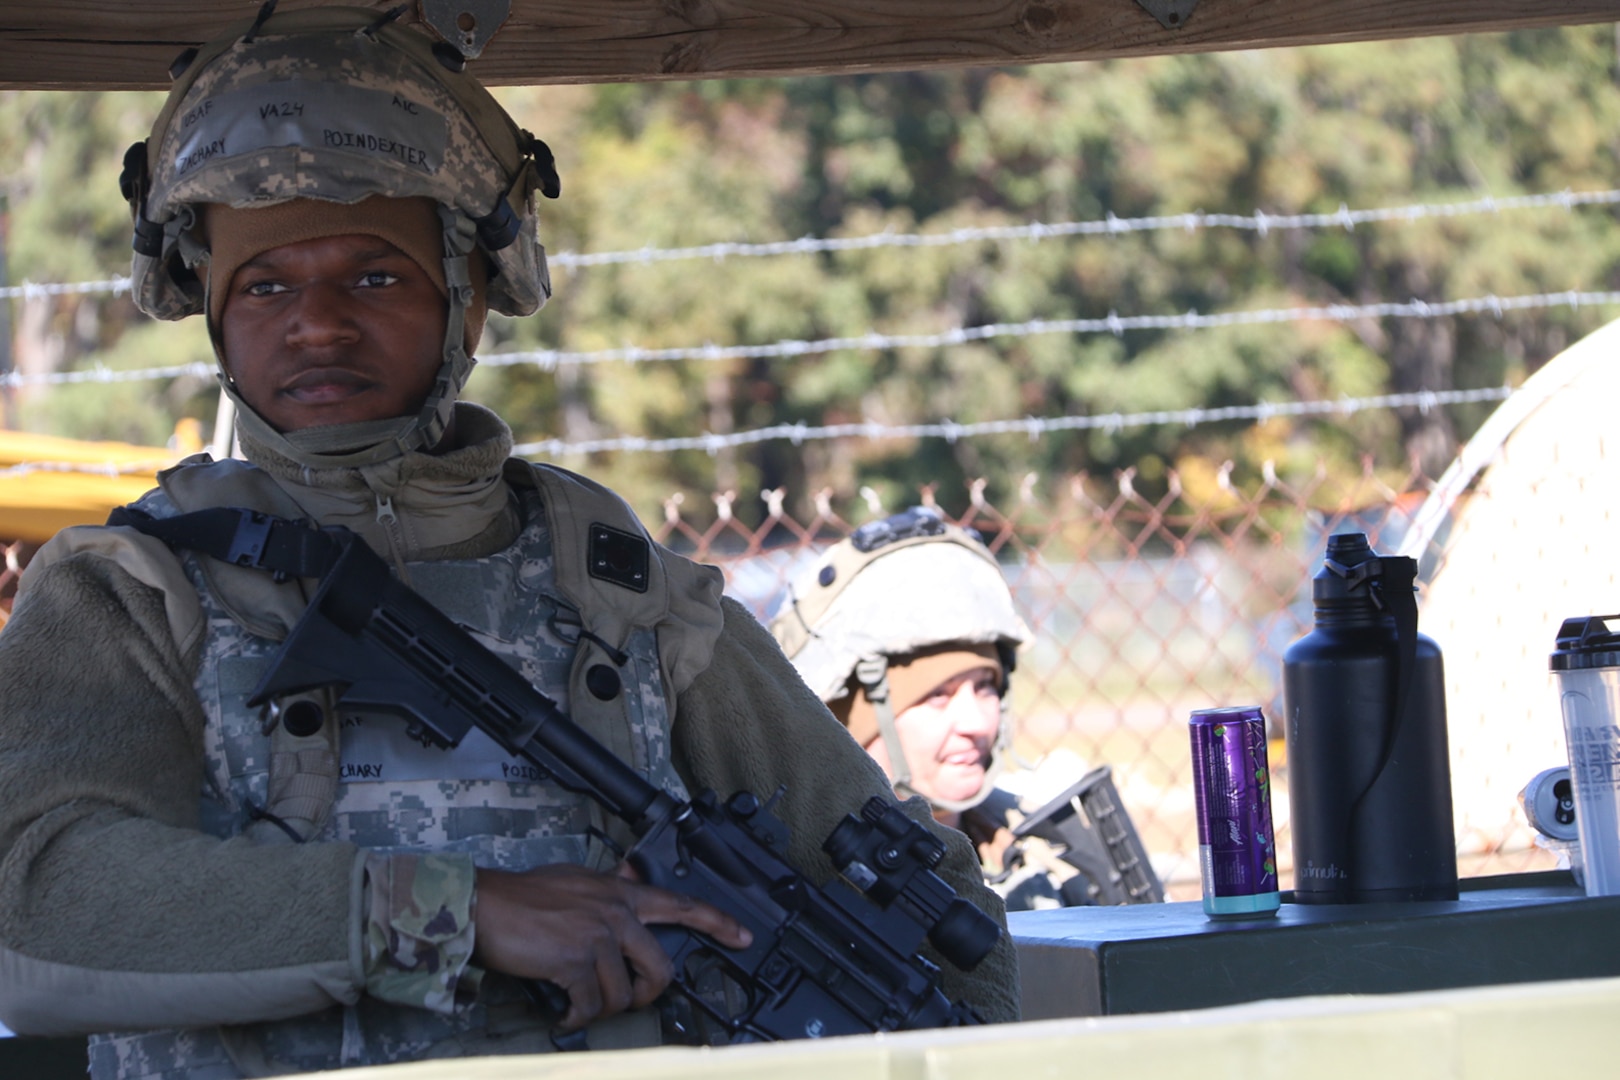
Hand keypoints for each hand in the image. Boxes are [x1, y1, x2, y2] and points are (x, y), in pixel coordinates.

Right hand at [472, 862, 751, 1029]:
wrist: (484, 905)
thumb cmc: (524, 896)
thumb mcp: (577, 879)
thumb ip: (608, 885)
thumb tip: (631, 876)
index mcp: (619, 893)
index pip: (680, 904)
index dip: (717, 922)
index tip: (742, 937)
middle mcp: (615, 913)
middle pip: (659, 969)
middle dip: (647, 995)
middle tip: (629, 1001)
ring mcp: (597, 937)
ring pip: (622, 995)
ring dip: (601, 1009)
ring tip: (581, 1004)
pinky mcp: (575, 962)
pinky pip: (590, 1006)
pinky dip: (576, 1017)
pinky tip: (564, 1013)